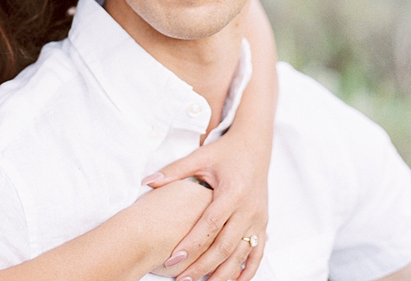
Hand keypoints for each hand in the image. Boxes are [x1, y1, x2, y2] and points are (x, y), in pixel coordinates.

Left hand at [144, 135, 269, 280]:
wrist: (254, 144)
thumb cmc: (226, 150)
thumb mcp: (200, 157)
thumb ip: (174, 171)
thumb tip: (147, 181)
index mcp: (232, 192)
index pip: (210, 225)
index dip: (191, 245)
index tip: (172, 259)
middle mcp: (248, 208)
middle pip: (225, 246)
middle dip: (203, 266)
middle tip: (182, 279)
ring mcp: (258, 218)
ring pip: (241, 255)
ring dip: (223, 274)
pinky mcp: (263, 223)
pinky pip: (257, 253)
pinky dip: (246, 271)